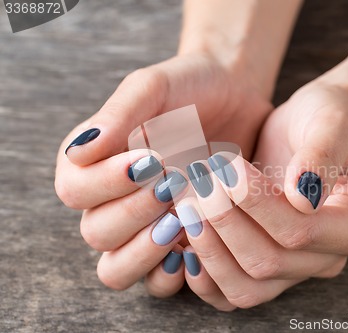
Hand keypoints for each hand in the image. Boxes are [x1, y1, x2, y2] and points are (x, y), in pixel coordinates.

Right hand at [54, 53, 271, 294]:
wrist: (235, 98)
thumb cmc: (190, 88)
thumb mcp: (154, 87)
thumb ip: (118, 114)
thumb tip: (79, 153)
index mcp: (93, 164)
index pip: (75, 190)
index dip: (109, 182)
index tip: (153, 157)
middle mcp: (110, 201)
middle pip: (95, 233)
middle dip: (134, 212)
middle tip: (174, 183)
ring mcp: (143, 229)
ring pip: (116, 268)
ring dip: (145, 251)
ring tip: (181, 220)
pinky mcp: (177, 245)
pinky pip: (157, 281)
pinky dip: (170, 274)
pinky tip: (194, 248)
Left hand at [181, 82, 347, 309]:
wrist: (308, 127)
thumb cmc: (324, 120)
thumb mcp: (330, 124)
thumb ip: (321, 158)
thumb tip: (302, 198)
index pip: (301, 232)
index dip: (258, 206)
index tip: (227, 170)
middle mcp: (327, 258)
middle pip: (268, 264)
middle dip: (227, 224)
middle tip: (200, 184)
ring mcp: (294, 269)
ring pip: (247, 289)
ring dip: (211, 252)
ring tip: (188, 209)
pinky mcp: (266, 269)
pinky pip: (233, 292)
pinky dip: (206, 276)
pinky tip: (185, 243)